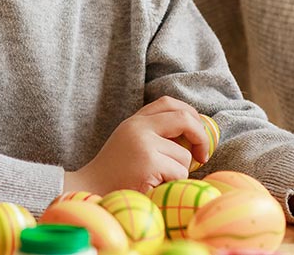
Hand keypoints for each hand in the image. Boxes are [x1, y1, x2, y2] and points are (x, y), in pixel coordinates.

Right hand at [65, 97, 210, 193]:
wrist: (90, 190)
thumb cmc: (115, 172)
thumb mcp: (132, 143)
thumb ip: (155, 133)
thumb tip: (194, 133)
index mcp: (135, 121)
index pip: (169, 103)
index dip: (190, 114)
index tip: (196, 132)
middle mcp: (139, 128)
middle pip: (184, 118)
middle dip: (200, 136)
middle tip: (203, 155)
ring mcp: (144, 145)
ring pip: (184, 155)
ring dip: (180, 171)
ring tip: (159, 179)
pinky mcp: (148, 164)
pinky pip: (179, 172)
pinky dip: (174, 183)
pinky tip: (155, 187)